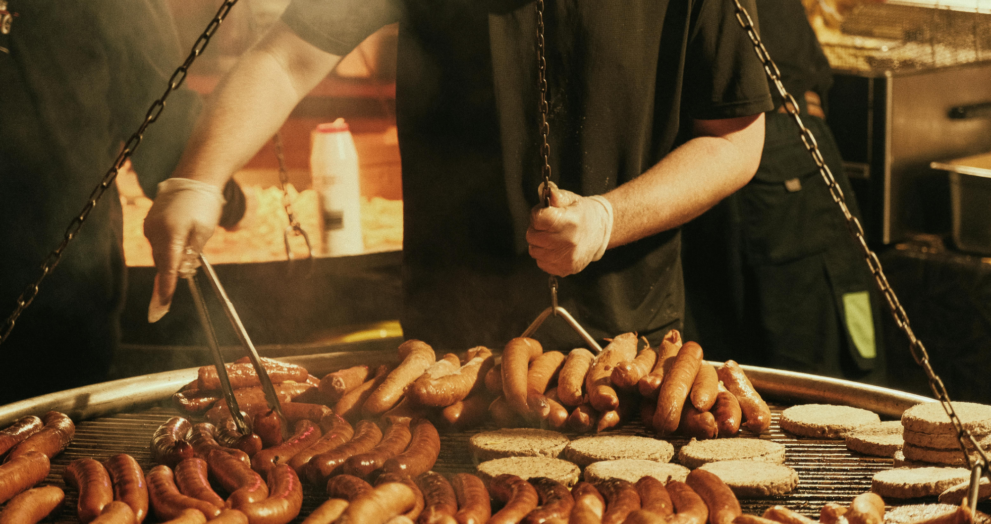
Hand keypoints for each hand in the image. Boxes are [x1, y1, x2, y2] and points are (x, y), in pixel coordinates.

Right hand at [143, 178, 225, 321]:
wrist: (194, 178)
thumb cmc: (204, 205)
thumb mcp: (204, 231)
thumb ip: (192, 253)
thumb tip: (182, 271)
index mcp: (171, 235)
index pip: (168, 269)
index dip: (166, 290)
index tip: (161, 308)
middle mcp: (155, 232)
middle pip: (163, 264)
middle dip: (171, 277)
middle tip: (173, 292)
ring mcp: (150, 226)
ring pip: (160, 255)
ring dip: (171, 262)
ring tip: (187, 256)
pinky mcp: (150, 223)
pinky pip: (158, 244)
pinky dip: (167, 250)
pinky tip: (179, 247)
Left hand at [526, 182, 613, 276]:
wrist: (600, 233)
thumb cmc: (583, 214)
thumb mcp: (571, 199)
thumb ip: (556, 196)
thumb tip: (545, 191)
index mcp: (570, 221)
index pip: (538, 219)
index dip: (537, 214)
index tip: (544, 213)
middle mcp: (568, 241)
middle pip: (532, 236)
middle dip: (536, 229)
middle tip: (548, 226)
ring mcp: (566, 258)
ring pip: (534, 250)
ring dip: (539, 243)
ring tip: (553, 237)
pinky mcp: (564, 269)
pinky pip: (541, 263)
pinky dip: (545, 255)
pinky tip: (556, 248)